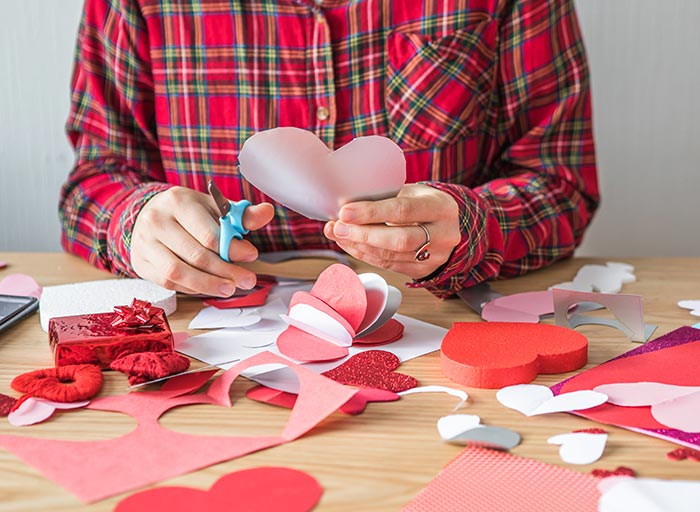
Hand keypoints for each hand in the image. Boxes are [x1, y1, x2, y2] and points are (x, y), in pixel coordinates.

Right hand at [131, 186, 273, 296]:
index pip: (208, 232)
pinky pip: (168, 281)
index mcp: (179, 201)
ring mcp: (145, 242)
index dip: (232, 248)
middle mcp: (157, 220)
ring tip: (229, 288)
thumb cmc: (189, 213)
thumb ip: (242, 214)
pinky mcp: (140, 262)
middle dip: (225, 271)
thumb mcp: (215, 208)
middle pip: (196, 254)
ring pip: (179, 271)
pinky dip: (191, 288)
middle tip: (247, 280)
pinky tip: (208, 287)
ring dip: (208, 284)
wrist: (150, 214)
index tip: (251, 255)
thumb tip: (267, 212)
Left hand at [324, 184, 460, 279]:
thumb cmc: (422, 203)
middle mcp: (443, 234)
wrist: (447, 226)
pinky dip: (366, 255)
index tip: (345, 212)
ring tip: (338, 235)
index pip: (403, 210)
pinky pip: (389, 265)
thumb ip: (385, 197)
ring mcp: (435, 256)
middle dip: (363, 234)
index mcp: (441, 207)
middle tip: (338, 228)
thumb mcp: (412, 192)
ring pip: (391, 256)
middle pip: (399, 239)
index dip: (372, 212)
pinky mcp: (423, 271)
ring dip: (359, 246)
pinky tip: (351, 245)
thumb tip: (345, 204)